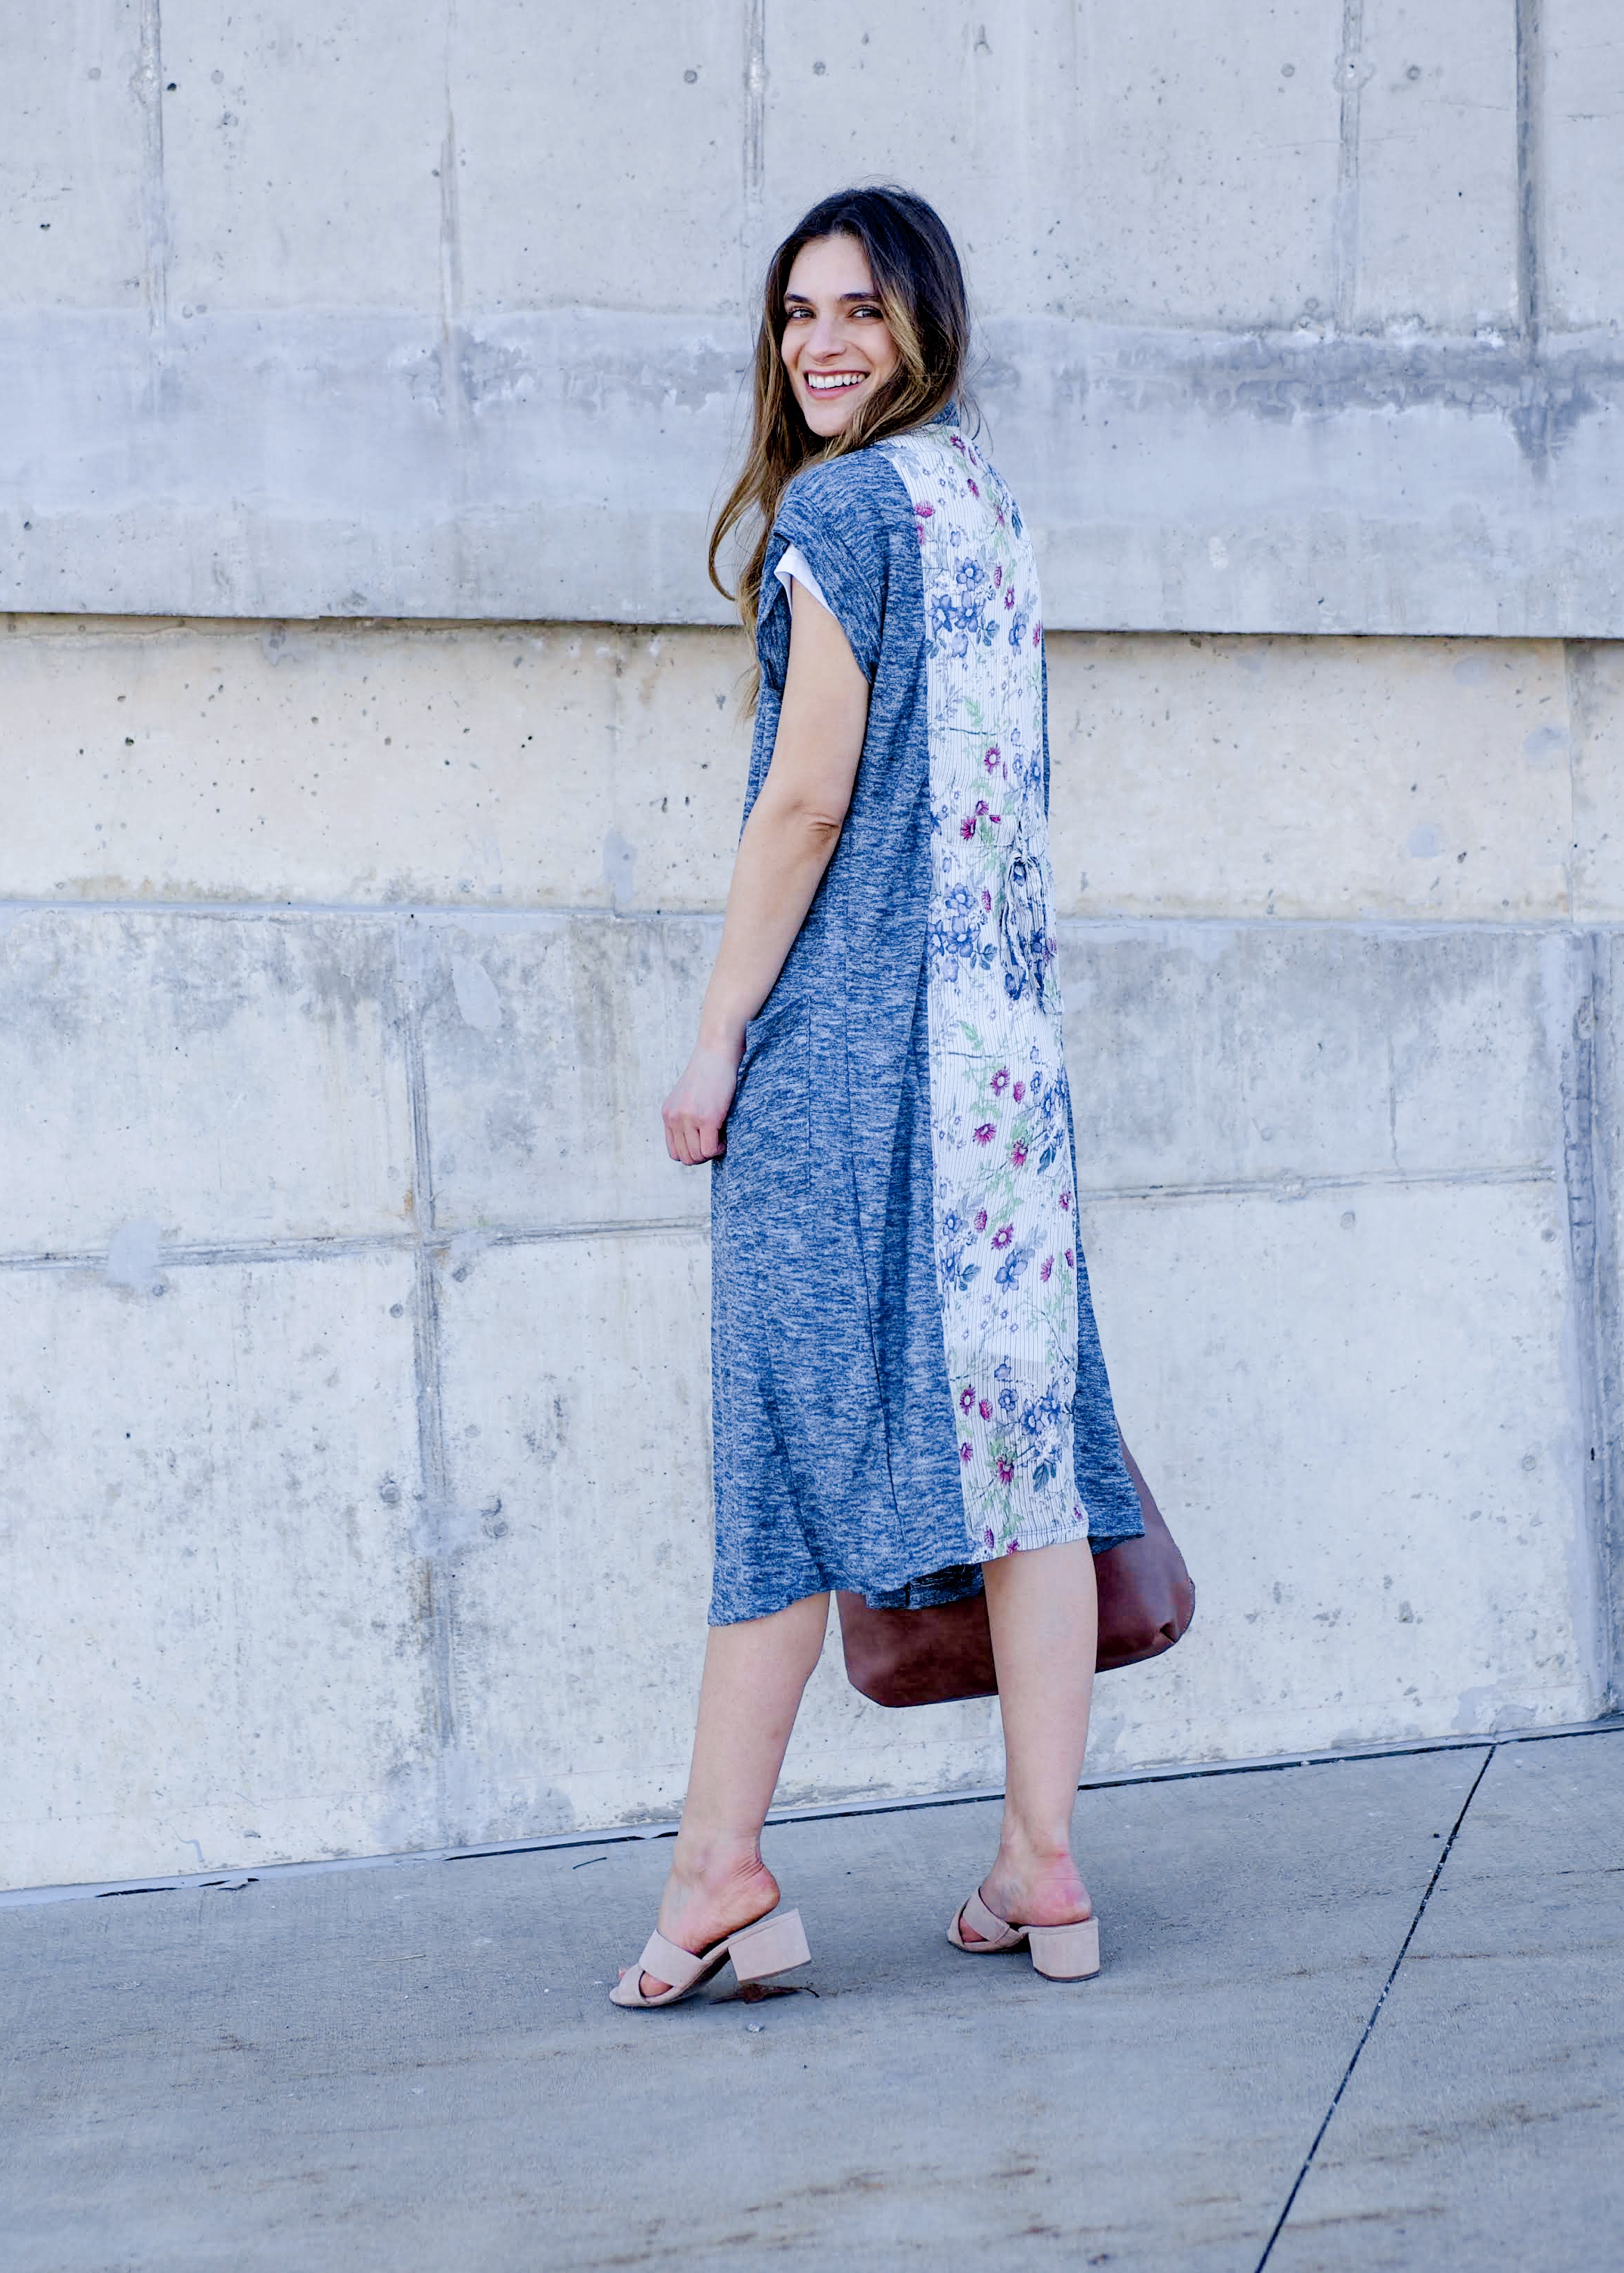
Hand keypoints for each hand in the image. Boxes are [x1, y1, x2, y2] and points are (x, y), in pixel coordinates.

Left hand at [662, 1037, 742, 1165]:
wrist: (717, 1051)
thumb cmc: (708, 1072)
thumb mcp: (687, 1095)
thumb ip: (685, 1115)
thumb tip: (695, 1140)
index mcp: (668, 1114)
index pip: (674, 1151)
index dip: (692, 1152)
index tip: (705, 1141)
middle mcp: (674, 1118)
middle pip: (685, 1157)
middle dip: (702, 1155)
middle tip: (715, 1141)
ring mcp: (689, 1119)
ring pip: (697, 1157)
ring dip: (712, 1152)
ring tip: (721, 1137)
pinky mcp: (707, 1118)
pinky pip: (711, 1149)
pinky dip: (720, 1148)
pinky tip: (725, 1135)